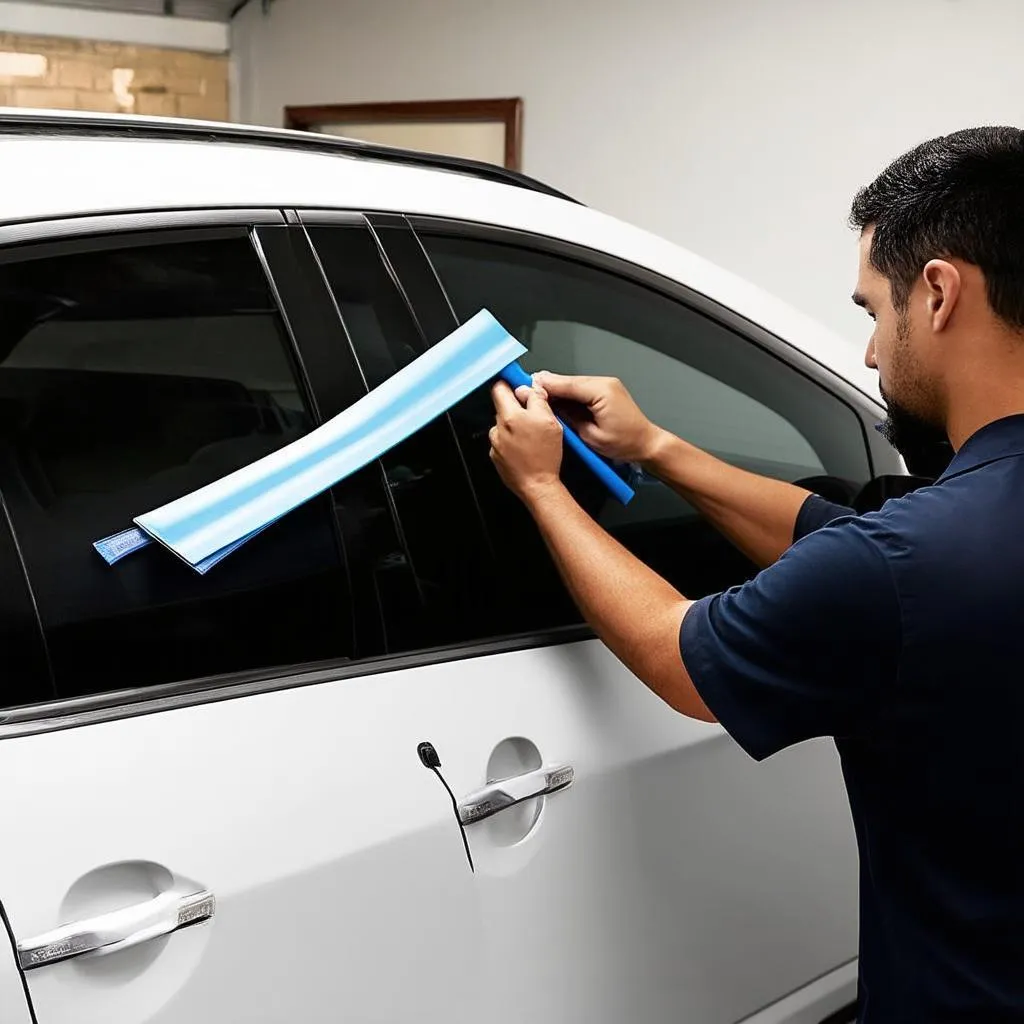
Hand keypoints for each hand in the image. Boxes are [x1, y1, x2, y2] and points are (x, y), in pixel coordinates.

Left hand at [489, 380, 563, 502]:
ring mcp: (495, 444)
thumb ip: (537, 400)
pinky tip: (526, 449)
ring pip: (504, 425)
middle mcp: (497, 429)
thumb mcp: (550, 421)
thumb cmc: (545, 457)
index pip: (499, 388)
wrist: (538, 486)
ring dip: (516, 427)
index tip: (516, 384)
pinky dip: (513, 442)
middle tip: (534, 417)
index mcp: (509, 417)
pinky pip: (503, 441)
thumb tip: (529, 388)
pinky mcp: (496, 456)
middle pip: (503, 407)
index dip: (510, 384)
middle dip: (518, 408)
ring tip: (532, 438)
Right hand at [532, 372, 662, 463]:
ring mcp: (606, 385)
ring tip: (540, 397)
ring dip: (558, 390)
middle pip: (568, 381)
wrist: (646, 443)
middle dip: (549, 386)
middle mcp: (604, 383)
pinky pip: (582, 388)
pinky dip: (569, 393)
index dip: (545, 385)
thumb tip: (551, 407)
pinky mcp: (606, 390)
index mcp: (601, 391)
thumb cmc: (624, 443)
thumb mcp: (590, 435)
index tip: (527, 385)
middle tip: (528, 391)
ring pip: (573, 383)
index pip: (566, 384)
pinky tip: (558, 400)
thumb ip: (568, 417)